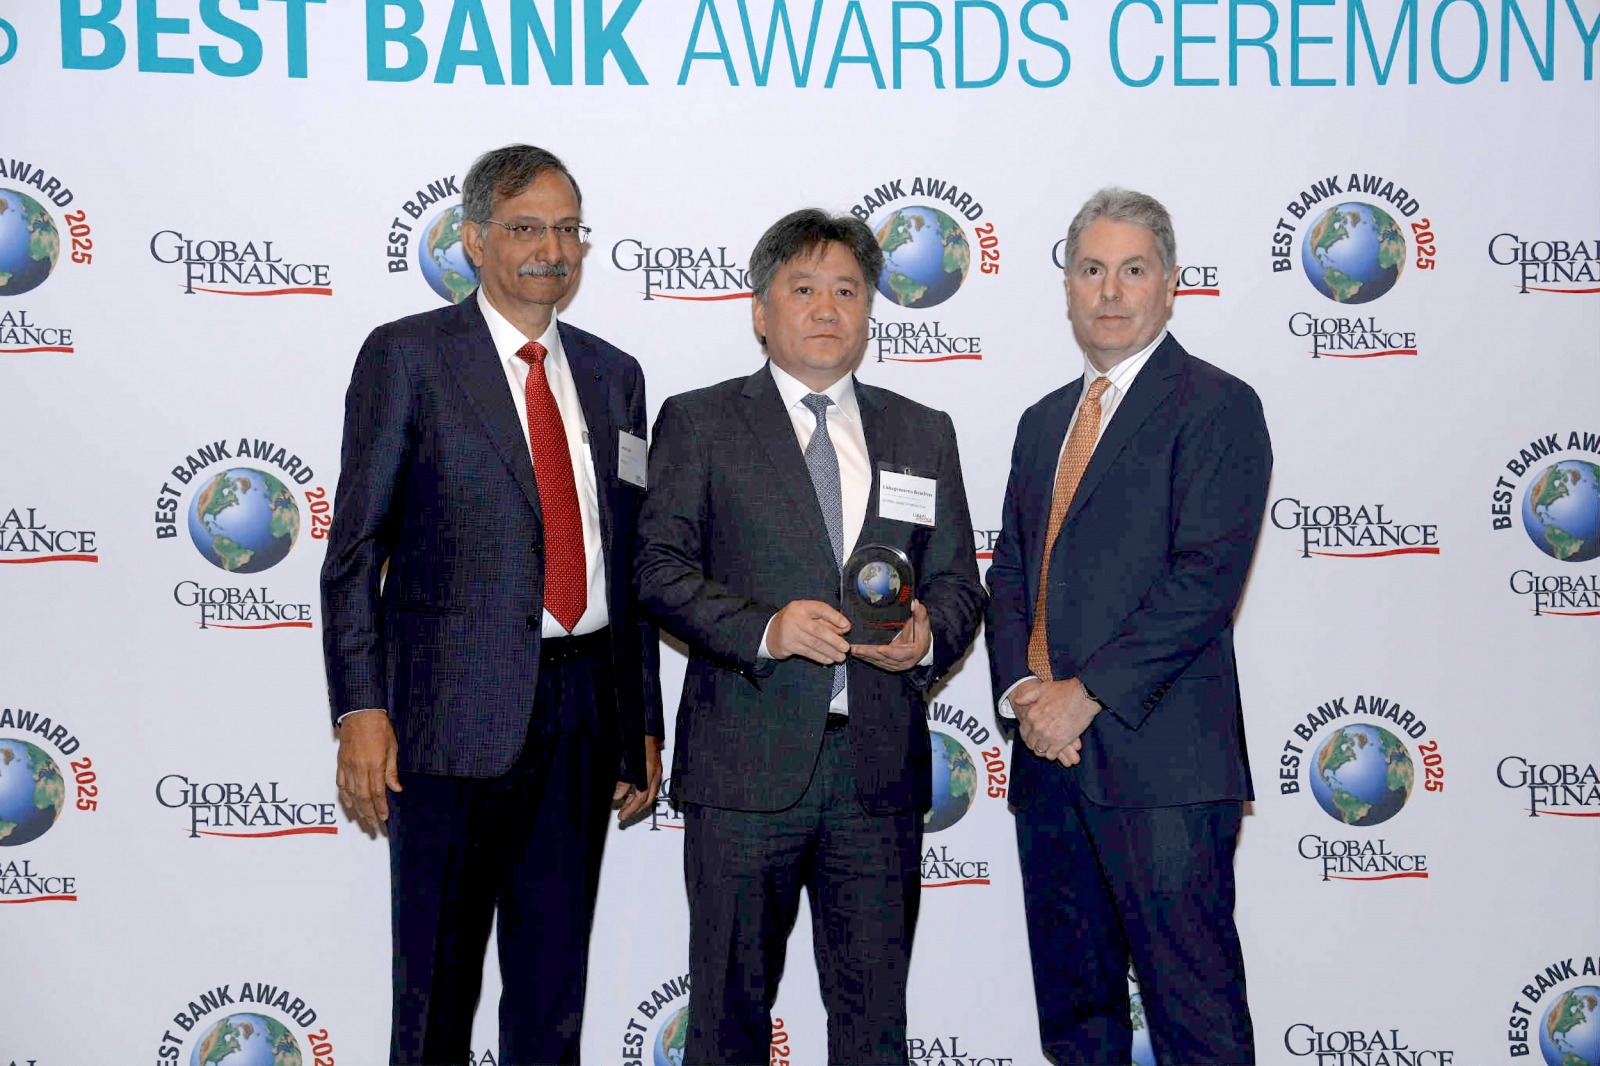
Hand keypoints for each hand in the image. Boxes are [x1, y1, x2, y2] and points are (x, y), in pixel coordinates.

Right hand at [336, 709, 400, 832]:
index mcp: (374, 763)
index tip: (384, 817)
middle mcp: (359, 767)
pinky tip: (350, 804)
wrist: (360, 714)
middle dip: (369, 813)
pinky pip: (341, 783)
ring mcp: (348, 766)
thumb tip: (396, 788)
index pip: (377, 792)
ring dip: (358, 808)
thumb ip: (392, 770)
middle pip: (363, 797)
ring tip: (364, 819)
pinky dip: (345, 796)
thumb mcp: (392, 747)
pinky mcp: (341, 762)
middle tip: (374, 824)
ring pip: (352, 793)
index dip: (380, 807)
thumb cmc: (379, 728)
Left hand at [613, 735, 663, 826]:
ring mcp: (658, 769)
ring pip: (652, 793)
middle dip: (636, 810)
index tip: (621, 816)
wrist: (645, 722)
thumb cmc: (635, 737)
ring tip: (626, 806)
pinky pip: (652, 785)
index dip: (631, 809)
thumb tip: (617, 796)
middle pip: (649, 799)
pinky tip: (633, 793)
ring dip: (639, 802)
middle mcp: (656, 772)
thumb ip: (623, 779)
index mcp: (649, 771)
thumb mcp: (625, 759)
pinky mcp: (656, 765)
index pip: (642, 798)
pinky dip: (643, 793)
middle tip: (623, 815)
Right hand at [767, 600, 850, 664]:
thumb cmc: (794, 621)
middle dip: (834, 640)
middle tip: (846, 647)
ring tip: (841, 657)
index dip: (835, 617)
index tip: (847, 626)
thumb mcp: (807, 615)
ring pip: (814, 643)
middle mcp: (795, 618)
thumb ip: (825, 620)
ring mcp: (791, 632)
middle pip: (818, 630)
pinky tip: (829, 660)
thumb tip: (844, 629)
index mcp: (802, 606)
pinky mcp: (788, 645)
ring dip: (830, 651)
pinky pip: (808, 652)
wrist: (770, 632)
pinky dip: (820, 657)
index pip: (821, 609)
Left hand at [850, 599, 930, 672]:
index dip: (889, 652)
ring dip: (866, 656)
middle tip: (858, 648)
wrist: (922, 646)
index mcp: (913, 652)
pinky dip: (867, 657)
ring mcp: (895, 665)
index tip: (879, 648)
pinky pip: (876, 662)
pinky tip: (858, 653)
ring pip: (879, 661)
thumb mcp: (922, 622)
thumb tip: (915, 604)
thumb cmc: (921, 634)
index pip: (900, 654)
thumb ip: (920, 613)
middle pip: (885, 659)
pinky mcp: (889, 664)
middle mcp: (904, 662)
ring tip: (854, 649)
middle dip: (870, 654)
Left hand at [1012, 677, 1100, 767]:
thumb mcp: (1042, 689)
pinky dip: (1052, 754)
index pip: (1024, 732)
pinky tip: (1055, 749)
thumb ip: (1028, 696)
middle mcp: (1037, 727)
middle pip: (1030, 743)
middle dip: (1034, 743)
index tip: (1032, 736)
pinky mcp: (1060, 742)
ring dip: (1043, 749)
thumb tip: (1018, 701)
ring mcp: (1048, 736)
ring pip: (1040, 750)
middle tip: (1040, 743)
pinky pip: (1051, 755)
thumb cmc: (1065, 691)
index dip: (1027, 735)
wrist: (1083, 696)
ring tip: (1048, 747)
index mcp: (1031, 715)